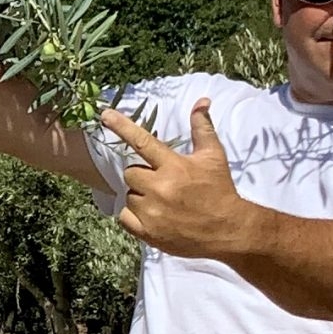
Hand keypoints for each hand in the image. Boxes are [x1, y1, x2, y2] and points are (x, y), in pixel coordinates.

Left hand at [99, 98, 255, 259]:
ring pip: (128, 195)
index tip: (105, 116)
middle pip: (130, 172)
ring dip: (140, 196)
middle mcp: (160, 187)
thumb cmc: (219, 190)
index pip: (142, 141)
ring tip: (162, 202)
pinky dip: (133, 216)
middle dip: (142, 175)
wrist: (227, 230)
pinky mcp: (147, 232)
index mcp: (174, 166)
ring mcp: (151, 211)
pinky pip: (124, 217)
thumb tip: (201, 101)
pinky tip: (151, 215)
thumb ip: (202, 128)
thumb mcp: (213, 156)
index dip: (122, 126)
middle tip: (161, 183)